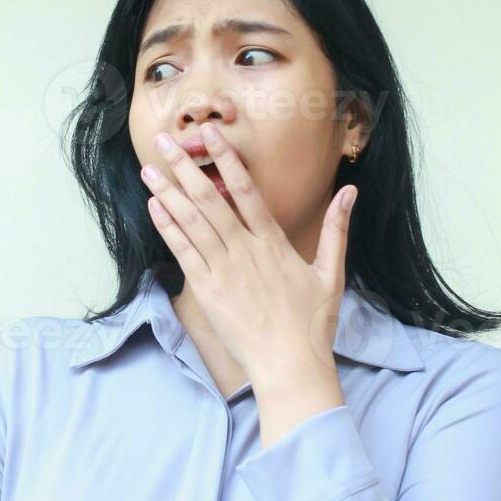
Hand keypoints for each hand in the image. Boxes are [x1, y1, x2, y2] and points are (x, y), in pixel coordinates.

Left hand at [141, 122, 358, 390]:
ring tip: (150, 169)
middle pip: (210, 200)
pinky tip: (154, 207)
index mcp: (274, 243)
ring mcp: (224, 270)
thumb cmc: (312, 324)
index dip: (227, 159)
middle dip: (185, 168)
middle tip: (166, 141)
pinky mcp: (207, 292)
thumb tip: (351, 191)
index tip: (211, 134)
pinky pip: (183, 252)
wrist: (289, 365)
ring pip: (192, 223)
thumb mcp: (332, 273)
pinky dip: (168, 228)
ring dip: (168, 193)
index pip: (246, 191)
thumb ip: (337, 229)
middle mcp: (246, 251)